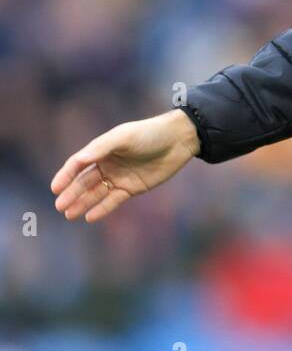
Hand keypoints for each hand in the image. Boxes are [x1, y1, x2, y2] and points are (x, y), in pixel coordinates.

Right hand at [50, 109, 200, 223]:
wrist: (178, 140)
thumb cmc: (149, 134)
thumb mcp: (123, 137)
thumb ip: (101, 148)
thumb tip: (79, 160)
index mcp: (102, 149)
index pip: (78, 164)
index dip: (66, 176)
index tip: (55, 189)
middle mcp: (108, 164)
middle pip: (85, 181)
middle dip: (71, 194)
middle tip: (59, 206)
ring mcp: (120, 177)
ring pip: (97, 193)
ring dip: (83, 203)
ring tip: (69, 214)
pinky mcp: (133, 188)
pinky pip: (114, 200)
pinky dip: (102, 208)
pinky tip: (89, 217)